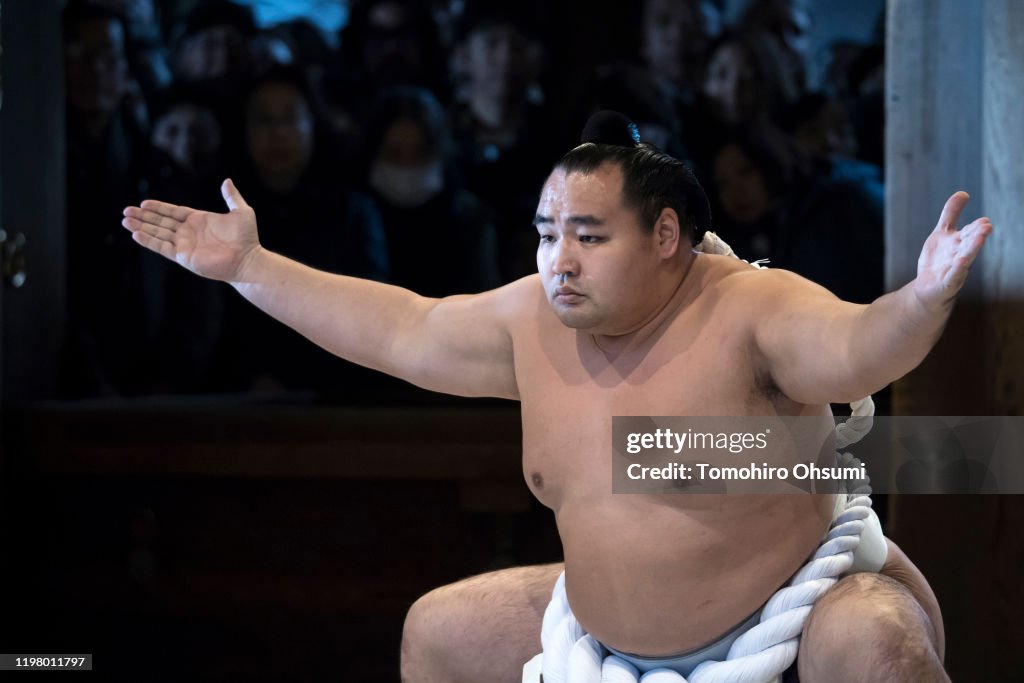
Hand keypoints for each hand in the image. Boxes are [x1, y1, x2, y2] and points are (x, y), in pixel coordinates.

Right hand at [121, 179, 261, 282]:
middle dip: (144, 216)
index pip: (173, 212)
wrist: (248, 260)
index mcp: (198, 220)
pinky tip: (136, 235)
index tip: (143, 203)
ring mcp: (185, 245)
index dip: (158, 208)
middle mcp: (189, 232)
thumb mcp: (241, 212)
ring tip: (125, 221)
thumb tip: (226, 180)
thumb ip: (232, 197)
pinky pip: (163, 248)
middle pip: (161, 222)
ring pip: (158, 234)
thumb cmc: (247, 238)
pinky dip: (149, 241)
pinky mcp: (184, 257)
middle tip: (126, 211)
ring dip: (142, 227)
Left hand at [914, 191, 992, 311]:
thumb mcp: (941, 233)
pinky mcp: (947, 283)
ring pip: (965, 259)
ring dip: (972, 249)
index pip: (968, 232)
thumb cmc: (938, 260)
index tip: (984, 220)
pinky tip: (961, 261)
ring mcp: (955, 270)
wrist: (928, 289)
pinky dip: (957, 269)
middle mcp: (960, 255)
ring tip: (979, 240)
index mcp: (959, 243)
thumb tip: (963, 192)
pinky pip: (953, 275)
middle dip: (977, 236)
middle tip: (986, 226)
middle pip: (969, 244)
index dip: (975, 227)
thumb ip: (951, 214)